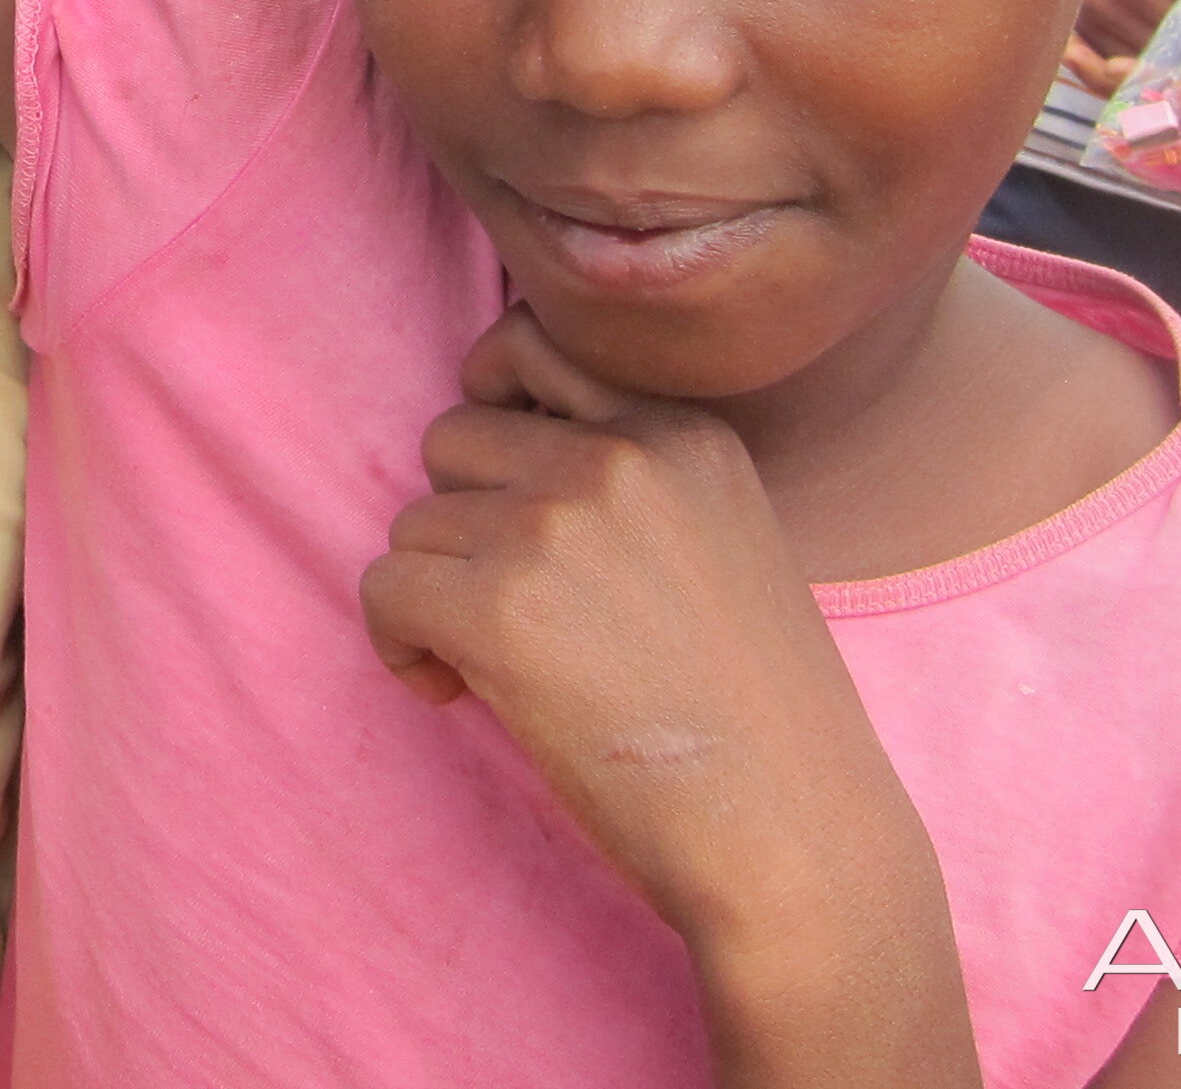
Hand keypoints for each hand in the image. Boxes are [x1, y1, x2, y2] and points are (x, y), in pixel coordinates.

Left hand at [360, 313, 980, 1087]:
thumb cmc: (759, 718)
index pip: (528, 343)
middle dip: (460, 518)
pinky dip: (399, 643)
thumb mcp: (727, 539)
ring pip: (414, 520)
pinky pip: (385, 587)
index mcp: (685, 429)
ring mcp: (556, 525)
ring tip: (493, 665)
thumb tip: (494, 455)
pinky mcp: (498, 608)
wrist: (796, 838)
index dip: (489, 407)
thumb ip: (633, 478)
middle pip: (454, 434)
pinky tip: (451, 690)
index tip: (491, 482)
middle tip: (504, 603)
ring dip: (433, 592)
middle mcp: (620, 455)